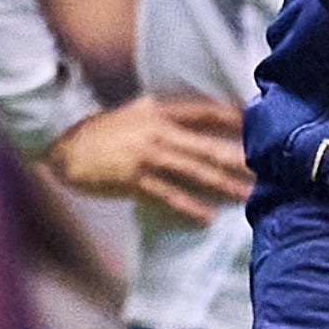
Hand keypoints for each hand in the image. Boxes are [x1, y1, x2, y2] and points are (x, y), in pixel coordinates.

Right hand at [41, 93, 252, 222]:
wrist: (63, 142)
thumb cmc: (103, 131)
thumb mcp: (137, 113)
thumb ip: (166, 117)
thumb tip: (196, 126)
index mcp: (160, 110)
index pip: (206, 112)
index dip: (233, 118)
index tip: (257, 126)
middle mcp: (159, 130)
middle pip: (208, 146)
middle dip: (239, 159)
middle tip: (265, 169)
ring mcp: (147, 155)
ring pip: (194, 171)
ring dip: (223, 184)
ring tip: (246, 195)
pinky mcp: (135, 179)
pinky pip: (169, 195)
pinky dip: (189, 207)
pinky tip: (207, 218)